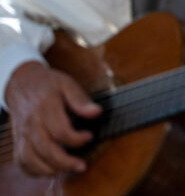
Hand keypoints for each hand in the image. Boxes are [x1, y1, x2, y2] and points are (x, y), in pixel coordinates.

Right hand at [4, 61, 101, 175]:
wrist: (21, 83)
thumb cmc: (48, 84)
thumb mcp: (67, 83)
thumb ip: (80, 99)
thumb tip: (96, 112)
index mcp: (45, 107)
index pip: (60, 131)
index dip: (76, 139)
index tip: (89, 136)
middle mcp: (31, 123)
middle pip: (45, 149)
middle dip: (65, 162)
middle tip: (81, 165)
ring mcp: (22, 134)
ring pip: (30, 159)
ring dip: (49, 170)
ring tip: (67, 170)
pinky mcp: (18, 141)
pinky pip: (22, 161)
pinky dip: (34, 170)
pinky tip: (50, 170)